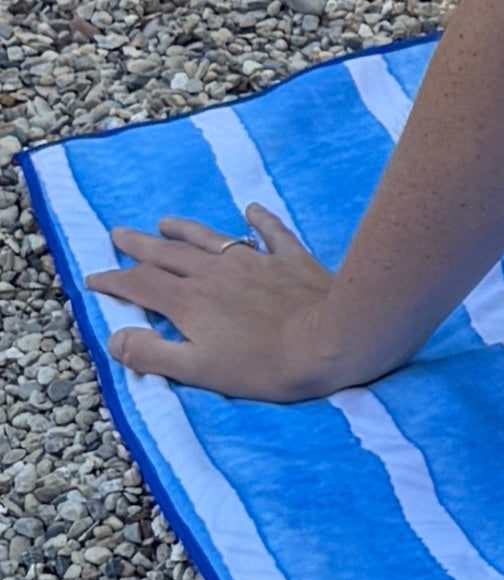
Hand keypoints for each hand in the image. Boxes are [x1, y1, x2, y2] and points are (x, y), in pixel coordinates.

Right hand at [90, 207, 371, 403]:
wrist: (333, 340)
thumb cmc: (265, 364)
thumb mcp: (199, 370)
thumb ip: (152, 354)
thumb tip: (115, 337)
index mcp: (188, 301)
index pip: (140, 285)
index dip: (114, 282)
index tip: (94, 279)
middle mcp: (215, 272)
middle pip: (168, 254)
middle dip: (139, 246)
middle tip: (119, 234)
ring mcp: (254, 261)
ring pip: (210, 238)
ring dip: (185, 229)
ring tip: (165, 222)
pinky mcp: (291, 259)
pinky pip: (271, 233)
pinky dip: (259, 220)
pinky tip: (252, 209)